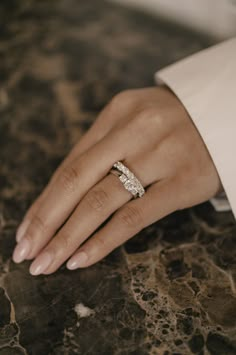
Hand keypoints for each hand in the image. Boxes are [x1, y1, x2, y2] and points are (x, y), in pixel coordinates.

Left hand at [12, 86, 221, 274]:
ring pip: (101, 201)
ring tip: (47, 262)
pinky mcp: (184, 182)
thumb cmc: (173, 125)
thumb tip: (62, 196)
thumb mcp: (134, 125)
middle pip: (77, 181)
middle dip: (46, 221)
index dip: (44, 200)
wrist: (224, 117)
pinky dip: (104, 240)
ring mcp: (160, 155)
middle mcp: (134, 130)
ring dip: (68, 236)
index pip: (69, 164)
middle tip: (25, 252)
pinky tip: (81, 259)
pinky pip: (135, 215)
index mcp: (117, 113)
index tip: (26, 229)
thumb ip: (101, 153)